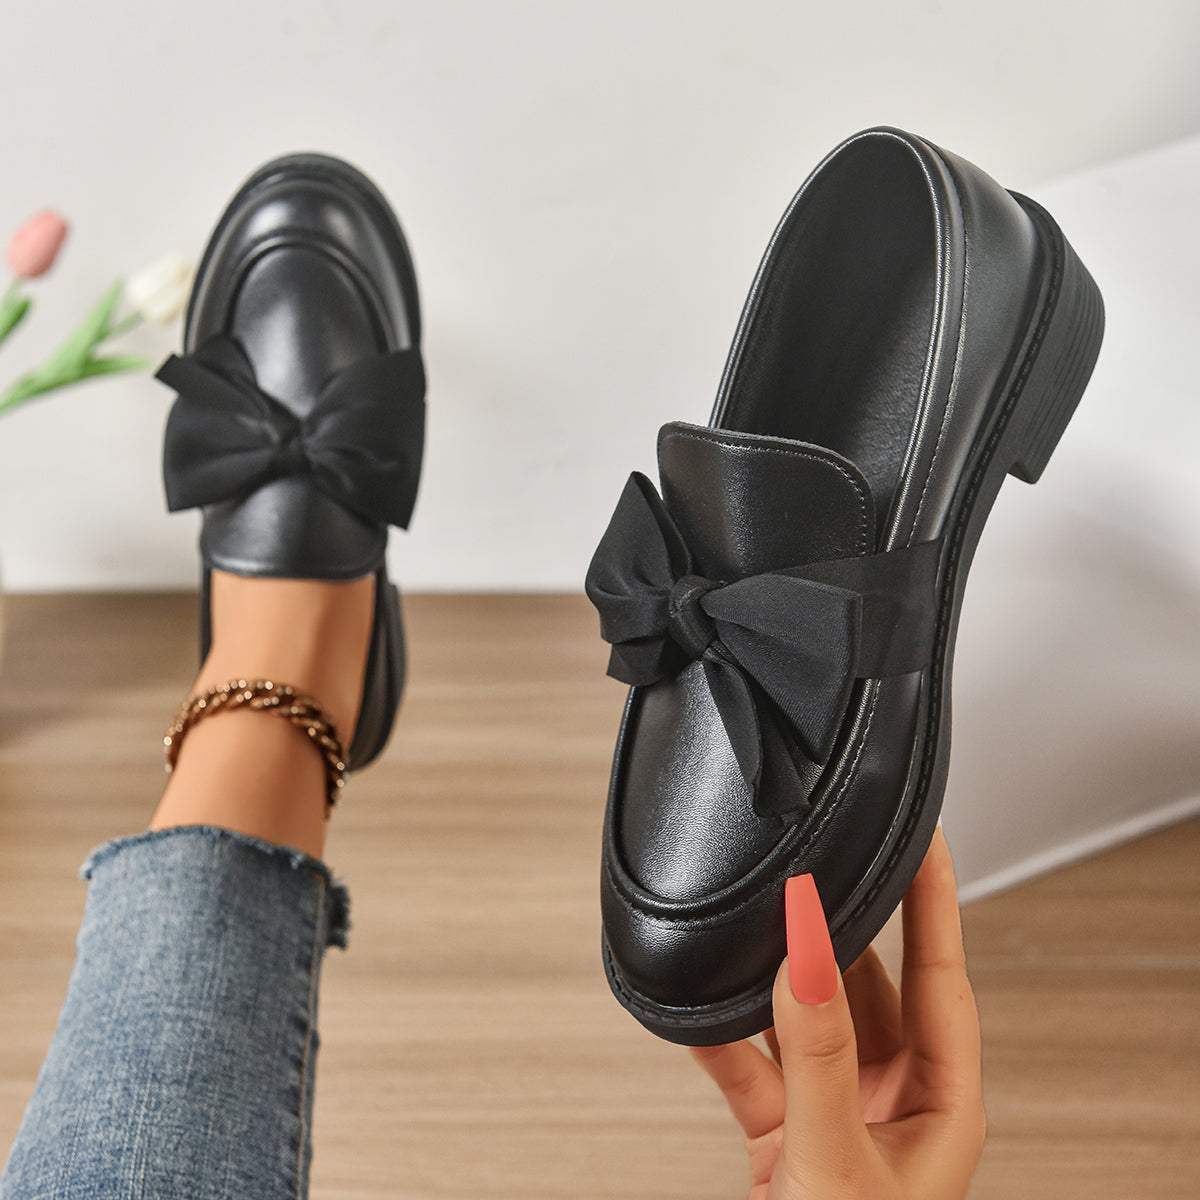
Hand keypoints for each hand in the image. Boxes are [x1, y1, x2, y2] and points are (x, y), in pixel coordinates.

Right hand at [692, 828, 984, 1198]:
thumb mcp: (837, 1162)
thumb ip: (819, 1052)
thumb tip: (807, 949)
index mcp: (940, 1105)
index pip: (943, 973)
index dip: (932, 896)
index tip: (919, 829)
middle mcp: (893, 1101)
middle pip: (867, 985)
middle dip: (836, 927)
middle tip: (812, 863)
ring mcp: (835, 1115)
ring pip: (803, 1018)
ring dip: (772, 978)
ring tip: (749, 924)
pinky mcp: (781, 1136)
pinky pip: (749, 1064)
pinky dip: (720, 1035)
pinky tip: (697, 1005)